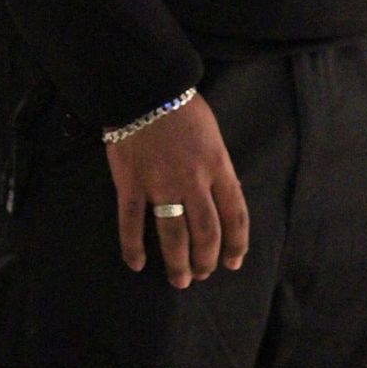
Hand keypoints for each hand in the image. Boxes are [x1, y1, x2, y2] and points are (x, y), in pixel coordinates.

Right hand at [104, 93, 248, 287]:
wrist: (146, 87)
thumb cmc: (183, 108)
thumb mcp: (213, 135)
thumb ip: (218, 169)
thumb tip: (223, 200)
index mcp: (218, 166)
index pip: (235, 215)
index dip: (236, 244)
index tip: (233, 262)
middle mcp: (193, 180)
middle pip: (206, 232)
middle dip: (207, 260)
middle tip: (202, 274)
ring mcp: (160, 183)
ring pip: (173, 236)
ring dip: (178, 263)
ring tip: (180, 280)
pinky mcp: (130, 183)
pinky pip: (131, 223)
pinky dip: (133, 247)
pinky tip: (137, 264)